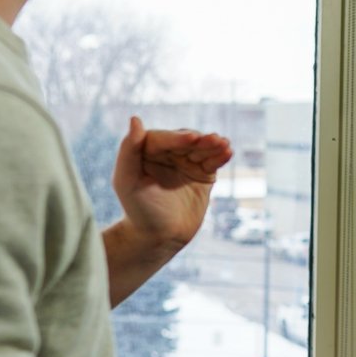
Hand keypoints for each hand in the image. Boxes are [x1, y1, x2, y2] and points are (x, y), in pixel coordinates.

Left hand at [110, 116, 232, 253]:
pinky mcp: (203, 173)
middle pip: (186, 141)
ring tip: (224, 144)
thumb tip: (135, 119)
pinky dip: (220, 156)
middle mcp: (167, 153)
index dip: (177, 138)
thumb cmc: (139, 211)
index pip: (164, 139)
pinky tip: (228, 152)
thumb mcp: (128, 181)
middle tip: (215, 140)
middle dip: (201, 140)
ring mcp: (186, 162)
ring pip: (202, 149)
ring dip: (213, 145)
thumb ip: (129, 150)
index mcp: (145, 151)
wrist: (160, 237)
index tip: (192, 139)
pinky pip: (213, 161)